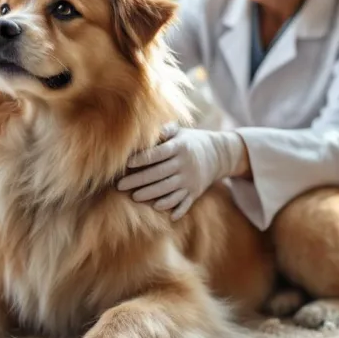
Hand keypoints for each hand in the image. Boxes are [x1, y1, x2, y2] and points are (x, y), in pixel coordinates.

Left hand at [117, 123, 246, 219]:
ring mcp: (190, 180)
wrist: (218, 154)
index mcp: (180, 147)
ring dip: (150, 195)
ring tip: (134, 197)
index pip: (158, 154)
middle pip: (159, 174)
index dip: (142, 159)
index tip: (126, 163)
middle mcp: (185, 164)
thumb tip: (143, 128)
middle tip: (120, 186)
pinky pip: (183, 203)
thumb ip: (163, 131)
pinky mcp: (195, 192)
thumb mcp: (179, 132)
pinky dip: (173, 208)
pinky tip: (158, 209)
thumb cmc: (189, 141)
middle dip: (138, 180)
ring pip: (168, 190)